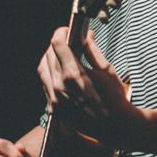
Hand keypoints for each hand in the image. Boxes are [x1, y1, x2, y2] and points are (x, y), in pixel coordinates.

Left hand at [37, 27, 140, 144]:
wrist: (114, 127)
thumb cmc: (114, 98)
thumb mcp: (107, 70)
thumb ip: (92, 50)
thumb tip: (86, 34)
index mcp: (74, 74)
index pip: (57, 44)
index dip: (61, 33)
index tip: (67, 30)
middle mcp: (60, 86)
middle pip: (48, 55)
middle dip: (56, 44)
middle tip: (67, 41)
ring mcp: (55, 99)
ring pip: (42, 69)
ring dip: (50, 59)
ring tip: (63, 56)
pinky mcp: (54, 108)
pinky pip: (45, 85)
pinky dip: (50, 74)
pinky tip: (62, 72)